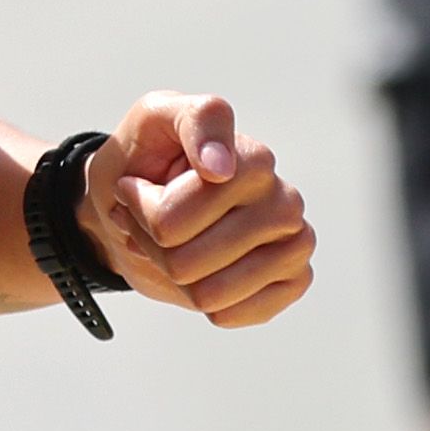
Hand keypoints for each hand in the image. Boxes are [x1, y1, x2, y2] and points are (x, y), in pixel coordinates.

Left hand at [79, 91, 314, 328]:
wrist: (142, 201)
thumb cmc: (148, 157)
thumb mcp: (156, 116)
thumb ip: (195, 122)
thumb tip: (221, 169)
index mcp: (253, 158)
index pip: (172, 217)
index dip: (140, 210)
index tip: (134, 186)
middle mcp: (284, 199)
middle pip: (184, 260)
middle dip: (150, 245)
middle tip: (147, 220)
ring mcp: (295, 242)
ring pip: (205, 293)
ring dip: (171, 274)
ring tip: (171, 242)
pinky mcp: (295, 280)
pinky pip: (229, 314)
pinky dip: (200, 299)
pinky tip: (203, 267)